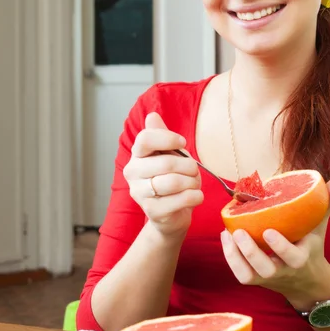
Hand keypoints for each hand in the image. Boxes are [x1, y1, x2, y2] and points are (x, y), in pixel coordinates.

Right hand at [123, 113, 202, 237]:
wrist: (171, 215)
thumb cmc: (172, 180)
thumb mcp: (169, 154)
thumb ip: (161, 135)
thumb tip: (152, 116)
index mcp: (136, 155)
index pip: (145, 139)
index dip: (167, 138)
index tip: (183, 143)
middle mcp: (133, 173)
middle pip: (166, 162)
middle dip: (189, 166)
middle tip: (194, 171)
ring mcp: (140, 194)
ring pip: (174, 182)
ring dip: (193, 182)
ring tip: (194, 184)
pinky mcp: (153, 211)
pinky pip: (182, 199)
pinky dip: (196, 196)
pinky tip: (196, 196)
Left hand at [220, 177, 329, 308]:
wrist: (308, 282)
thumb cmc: (312, 247)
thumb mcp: (320, 227)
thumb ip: (328, 203)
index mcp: (301, 259)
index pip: (292, 257)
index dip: (280, 247)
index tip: (268, 231)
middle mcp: (283, 271)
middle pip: (265, 269)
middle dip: (251, 252)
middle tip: (240, 231)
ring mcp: (268, 278)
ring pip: (248, 276)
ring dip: (235, 256)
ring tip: (228, 233)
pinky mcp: (256, 280)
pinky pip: (241, 275)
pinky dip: (231, 259)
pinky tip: (226, 238)